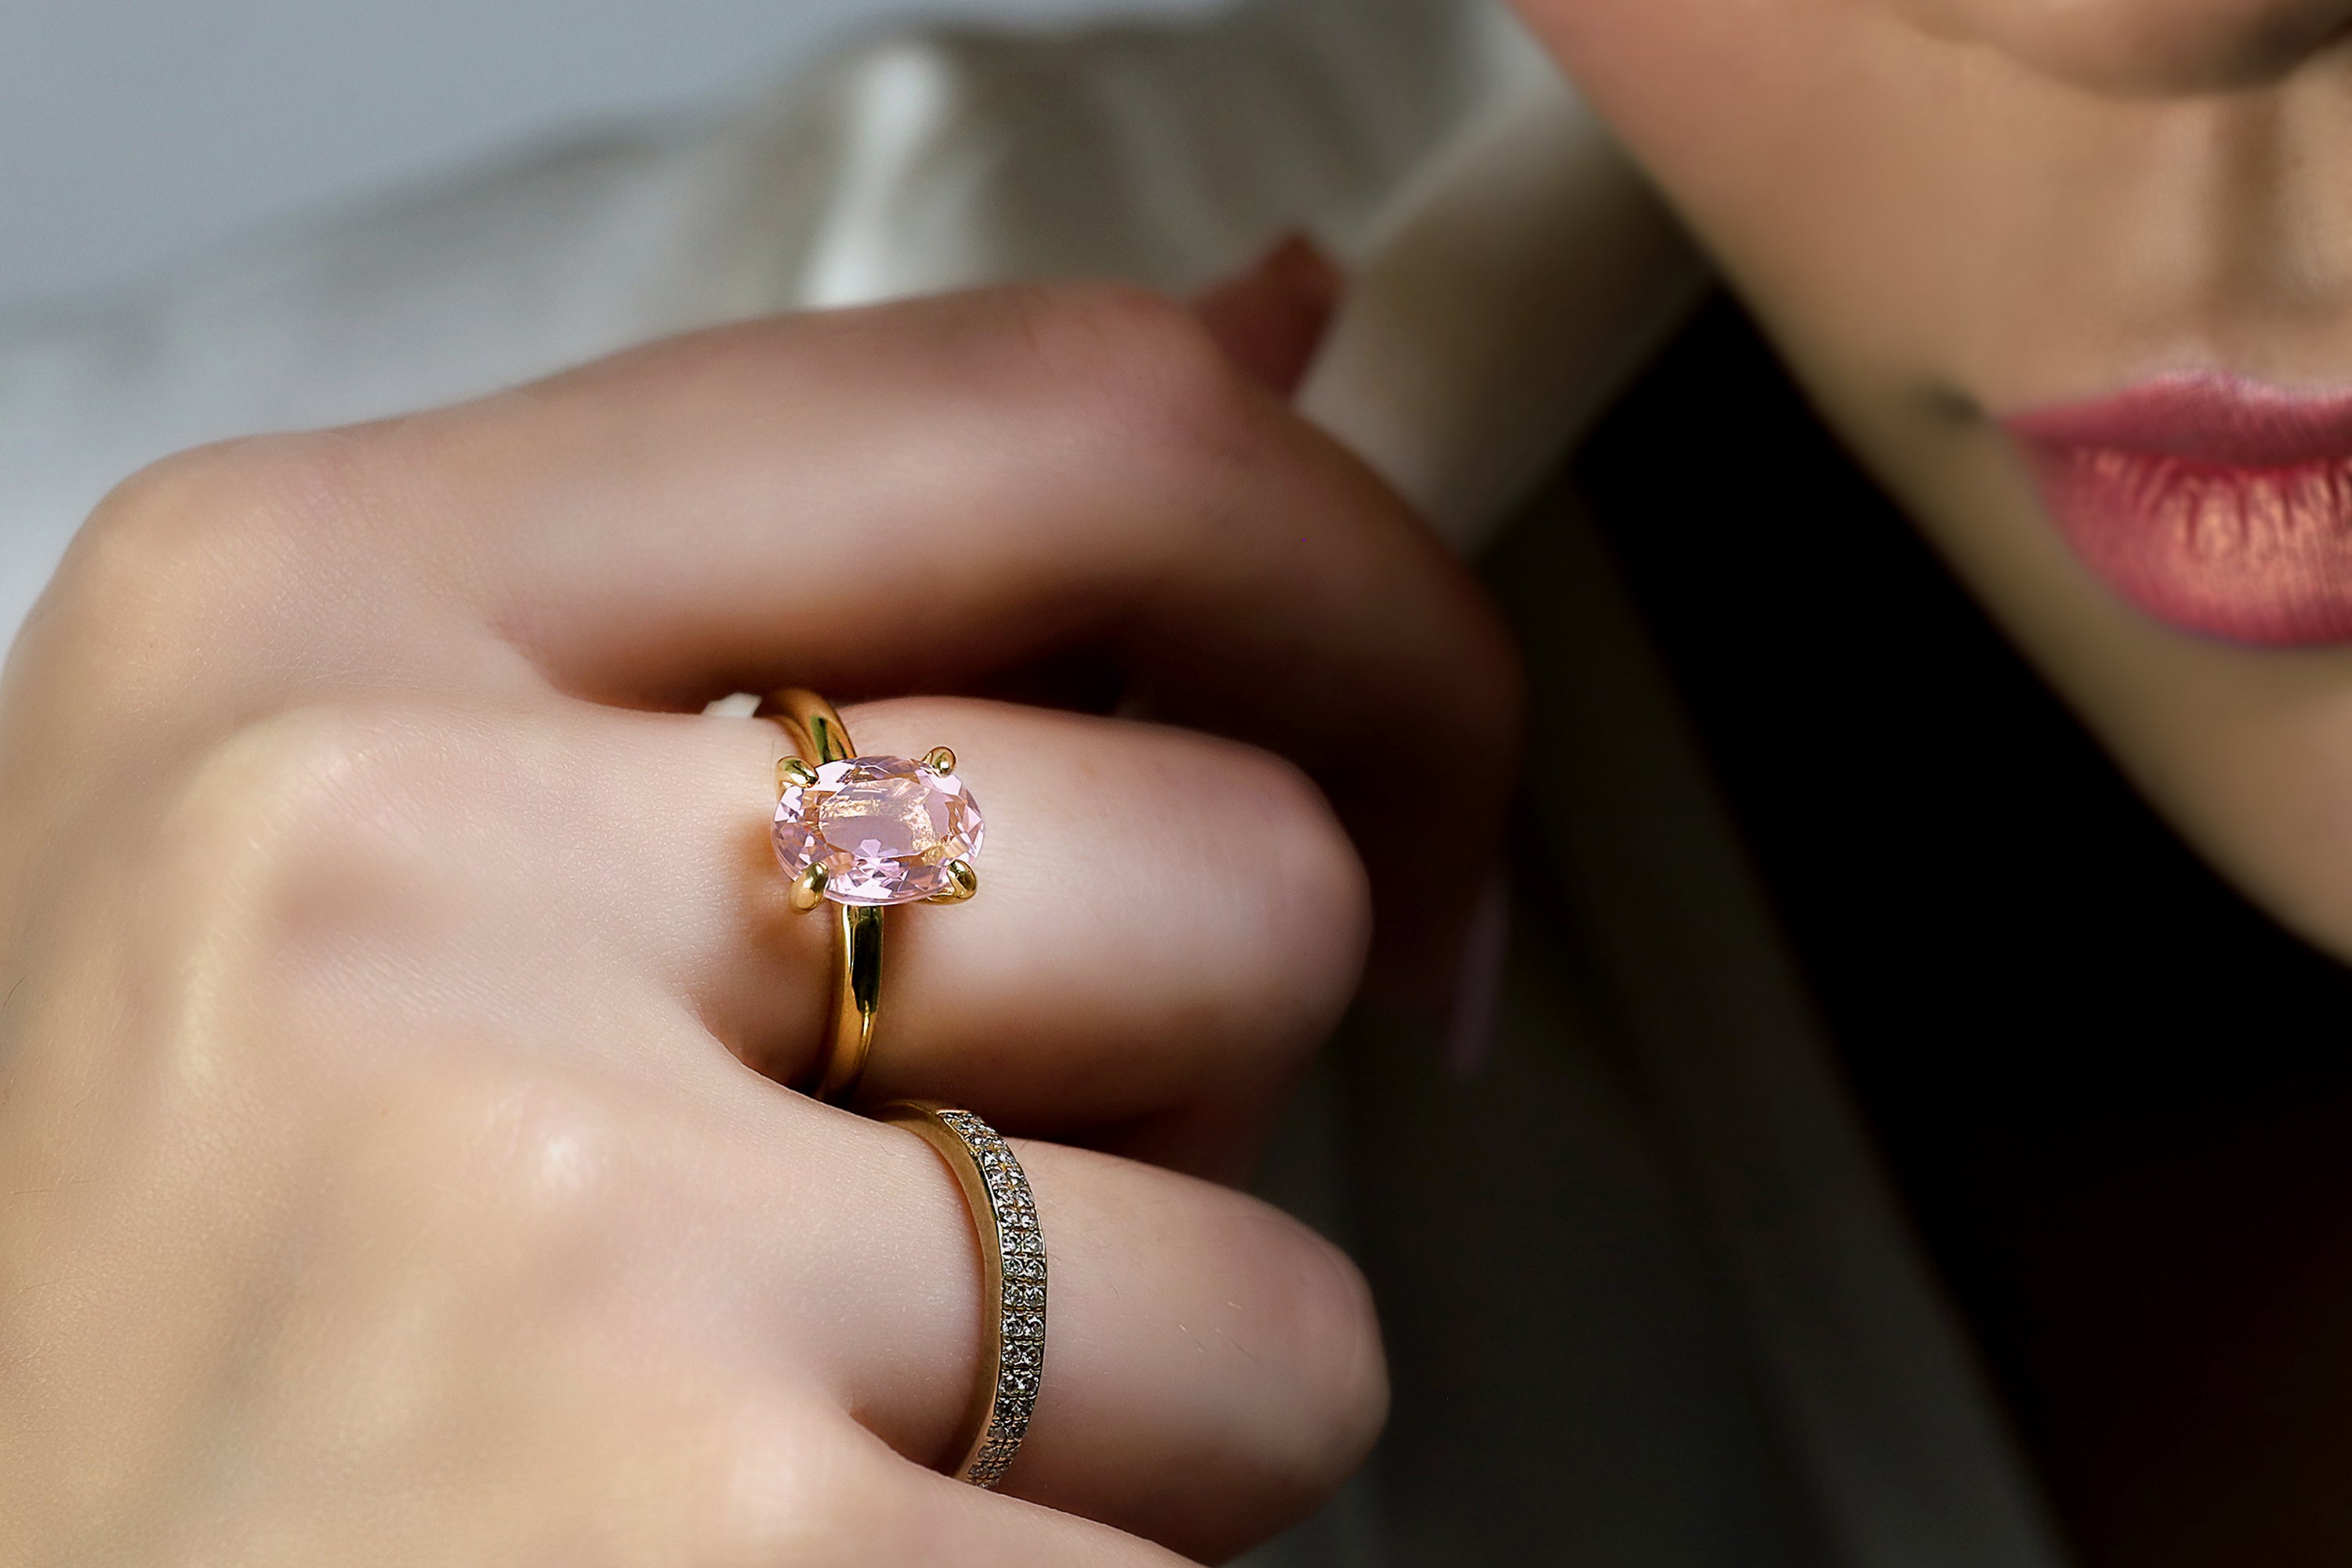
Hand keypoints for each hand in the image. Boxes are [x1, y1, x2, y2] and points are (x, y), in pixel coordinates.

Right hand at [0, 284, 1518, 1563]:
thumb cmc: (176, 1325)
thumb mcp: (367, 853)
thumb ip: (808, 597)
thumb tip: (1270, 328)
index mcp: (309, 613)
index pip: (1056, 424)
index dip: (1346, 591)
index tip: (1419, 759)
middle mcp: (386, 870)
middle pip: (1235, 869)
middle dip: (1200, 1099)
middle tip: (936, 1231)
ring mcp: (546, 1232)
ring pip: (1274, 1290)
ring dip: (1142, 1413)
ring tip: (831, 1464)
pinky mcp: (714, 1559)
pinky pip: (1188, 1563)